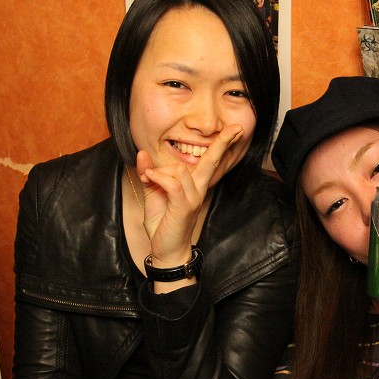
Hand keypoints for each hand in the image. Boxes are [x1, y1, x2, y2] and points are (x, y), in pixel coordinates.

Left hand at [136, 124, 243, 266]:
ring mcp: (193, 198)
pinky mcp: (183, 206)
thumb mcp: (154, 193)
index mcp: (194, 185)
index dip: (221, 144)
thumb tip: (143, 154)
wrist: (166, 250)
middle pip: (212, 161)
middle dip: (222, 143)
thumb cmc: (163, 223)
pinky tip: (149, 178)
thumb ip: (150, 173)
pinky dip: (159, 177)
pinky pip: (173, 184)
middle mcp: (198, 189)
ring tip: (148, 179)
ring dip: (159, 171)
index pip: (210, 161)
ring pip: (180, 170)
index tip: (234, 129)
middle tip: (235, 128)